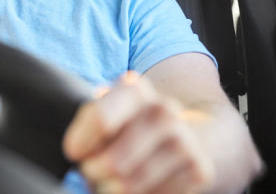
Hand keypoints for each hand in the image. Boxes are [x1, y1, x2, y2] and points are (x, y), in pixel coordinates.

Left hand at [62, 72, 215, 193]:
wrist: (189, 134)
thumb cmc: (131, 125)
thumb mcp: (107, 113)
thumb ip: (90, 127)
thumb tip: (81, 157)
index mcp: (134, 91)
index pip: (100, 120)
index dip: (81, 143)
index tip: (74, 153)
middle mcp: (164, 111)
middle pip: (115, 162)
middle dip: (95, 174)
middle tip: (92, 173)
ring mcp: (185, 141)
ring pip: (132, 184)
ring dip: (113, 190)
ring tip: (110, 182)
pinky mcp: (200, 170)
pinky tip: (140, 186)